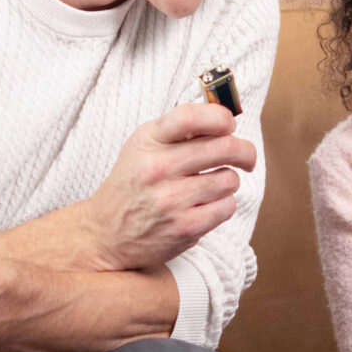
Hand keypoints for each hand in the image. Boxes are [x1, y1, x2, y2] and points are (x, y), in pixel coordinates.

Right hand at [79, 102, 255, 271]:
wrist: (105, 234)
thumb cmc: (132, 184)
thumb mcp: (143, 147)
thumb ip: (178, 130)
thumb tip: (225, 118)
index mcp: (148, 141)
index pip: (191, 117)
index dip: (220, 117)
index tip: (229, 124)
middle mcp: (158, 168)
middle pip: (225, 148)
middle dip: (245, 151)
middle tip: (246, 157)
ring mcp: (171, 200)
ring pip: (230, 179)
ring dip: (228, 181)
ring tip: (210, 186)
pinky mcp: (184, 228)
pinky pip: (227, 207)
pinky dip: (223, 205)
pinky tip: (205, 205)